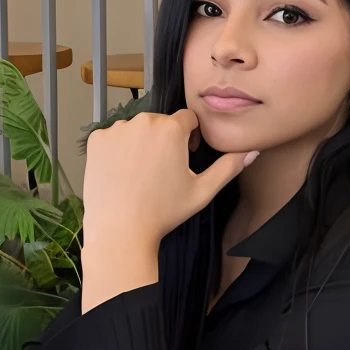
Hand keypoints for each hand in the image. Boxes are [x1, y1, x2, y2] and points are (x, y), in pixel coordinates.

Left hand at [81, 109, 254, 309]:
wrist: (121, 231)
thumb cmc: (163, 212)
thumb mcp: (202, 191)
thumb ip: (229, 167)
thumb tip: (253, 151)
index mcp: (171, 129)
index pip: (187, 119)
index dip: (190, 138)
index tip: (184, 158)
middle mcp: (142, 121)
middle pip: (160, 122)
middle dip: (164, 140)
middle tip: (162, 171)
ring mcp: (116, 129)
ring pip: (136, 129)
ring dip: (141, 143)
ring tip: (141, 174)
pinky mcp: (96, 140)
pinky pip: (113, 137)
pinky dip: (118, 150)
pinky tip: (123, 173)